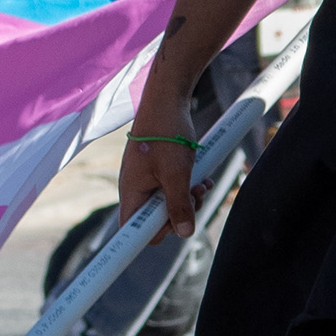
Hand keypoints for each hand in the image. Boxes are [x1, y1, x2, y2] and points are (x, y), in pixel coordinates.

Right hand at [115, 105, 198, 236]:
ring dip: (189, 200)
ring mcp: (147, 181)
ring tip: (202, 185)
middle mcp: (136, 190)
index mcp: (132, 194)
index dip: (155, 233)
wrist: (167, 101)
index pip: (134, 231)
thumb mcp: (176, 173)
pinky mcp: (158, 172)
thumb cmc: (166, 133)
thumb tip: (185, 233)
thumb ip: (179, 205)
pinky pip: (173, 190)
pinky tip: (202, 179)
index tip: (176, 223)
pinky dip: (188, 188)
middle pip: (156, 220)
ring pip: (168, 206)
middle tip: (195, 196)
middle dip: (180, 213)